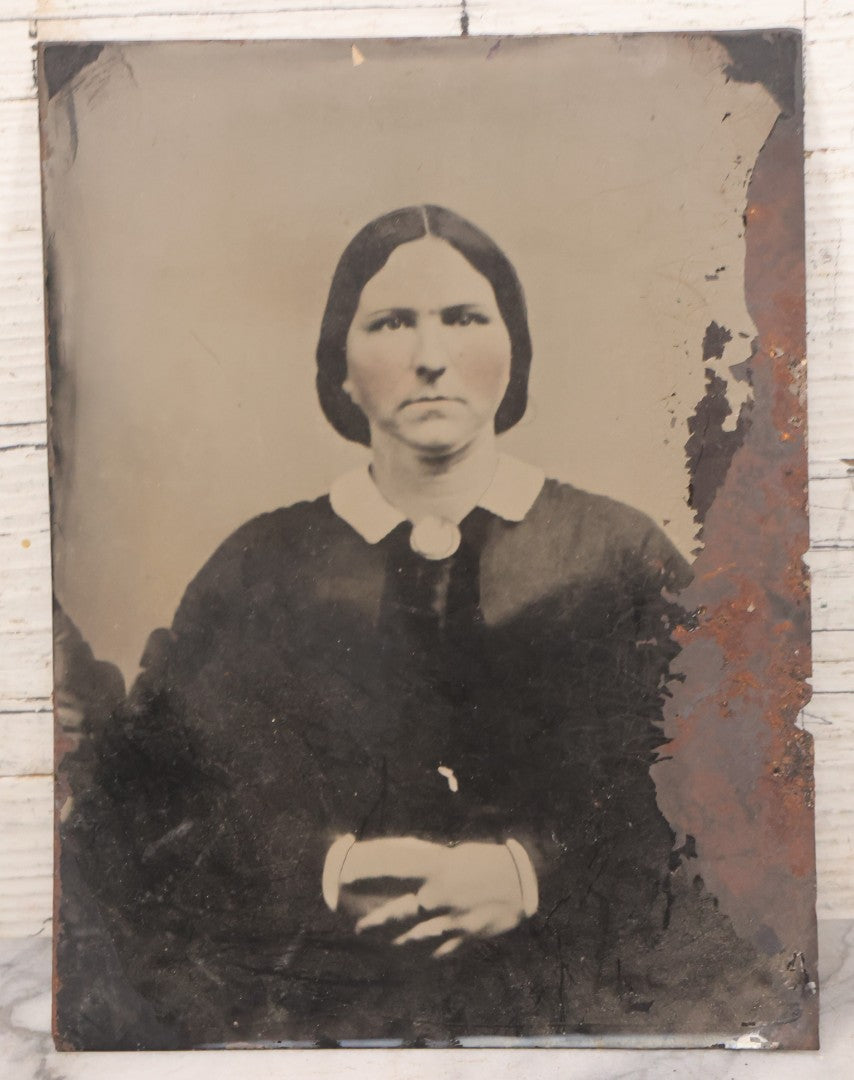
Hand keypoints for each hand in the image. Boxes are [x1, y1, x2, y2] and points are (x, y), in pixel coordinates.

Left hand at [339, 837, 527, 957]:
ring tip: (381, 944)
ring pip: (415, 937)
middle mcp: (441, 895)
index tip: (346, 877)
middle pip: (399, 912)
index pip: (396, 867)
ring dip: (395, 942)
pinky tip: (413, 958)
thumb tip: (409, 870)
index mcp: (439, 868)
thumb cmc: (490, 861)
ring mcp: (453, 919)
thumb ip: (433, 865)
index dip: (369, 872)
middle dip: (376, 922)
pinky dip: (425, 954)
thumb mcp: (459, 855)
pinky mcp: (466, 936)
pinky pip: (439, 950)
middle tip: (359, 927)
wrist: (524, 882)